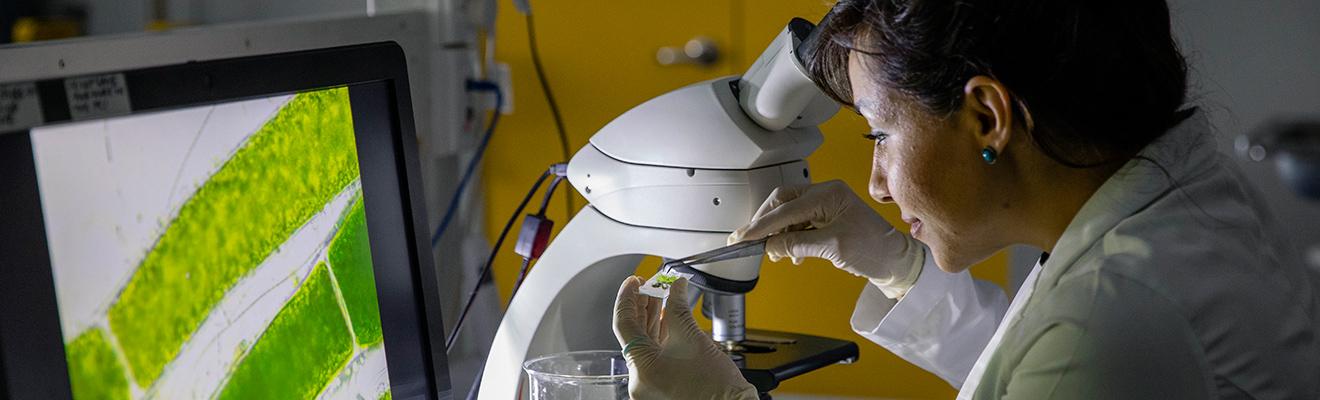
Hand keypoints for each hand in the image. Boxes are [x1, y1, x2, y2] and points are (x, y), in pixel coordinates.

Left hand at [612, 276, 758, 399]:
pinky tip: (666, 317)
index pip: (624, 324)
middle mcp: (639, 380)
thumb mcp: (693, 339)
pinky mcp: (660, 383)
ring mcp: (649, 383)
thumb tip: (675, 287)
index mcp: (642, 369)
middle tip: (647, 284)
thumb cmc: (716, 387)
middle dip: (640, 305)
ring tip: (658, 295)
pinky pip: (653, 354)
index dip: (628, 298)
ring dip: (650, 318)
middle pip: (633, 334)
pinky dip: (659, 334)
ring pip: (643, 343)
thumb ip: (678, 308)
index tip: (633, 281)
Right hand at [728, 180, 923, 297]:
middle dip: (765, 223)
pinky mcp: (827, 217)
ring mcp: (826, 204)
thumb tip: (769, 246)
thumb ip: (796, 244)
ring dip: (777, 232)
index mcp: (829, 193)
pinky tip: (789, 254)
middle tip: (747, 241)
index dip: (762, 224)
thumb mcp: (832, 248)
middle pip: (783, 202)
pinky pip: (799, 223)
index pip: (786, 207)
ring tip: (771, 253)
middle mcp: (826, 193)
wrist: (896, 261)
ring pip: (789, 213)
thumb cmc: (874, 249)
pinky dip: (789, 237)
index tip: (743, 237)